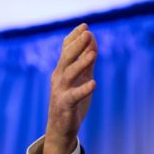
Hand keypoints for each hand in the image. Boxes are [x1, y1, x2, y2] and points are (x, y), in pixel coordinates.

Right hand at [42, 24, 97, 153]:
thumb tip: (93, 40)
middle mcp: (59, 77)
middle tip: (88, 33)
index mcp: (62, 69)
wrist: (61, 128)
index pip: (66, 49)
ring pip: (69, 74)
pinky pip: (74, 96)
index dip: (74, 37)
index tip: (85, 25)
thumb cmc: (71, 101)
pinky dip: (83, 89)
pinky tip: (94, 83)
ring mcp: (60, 91)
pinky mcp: (65, 105)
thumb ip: (86, 60)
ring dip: (81, 63)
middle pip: (66, 57)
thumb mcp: (81, 77)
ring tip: (93, 54)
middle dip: (77, 45)